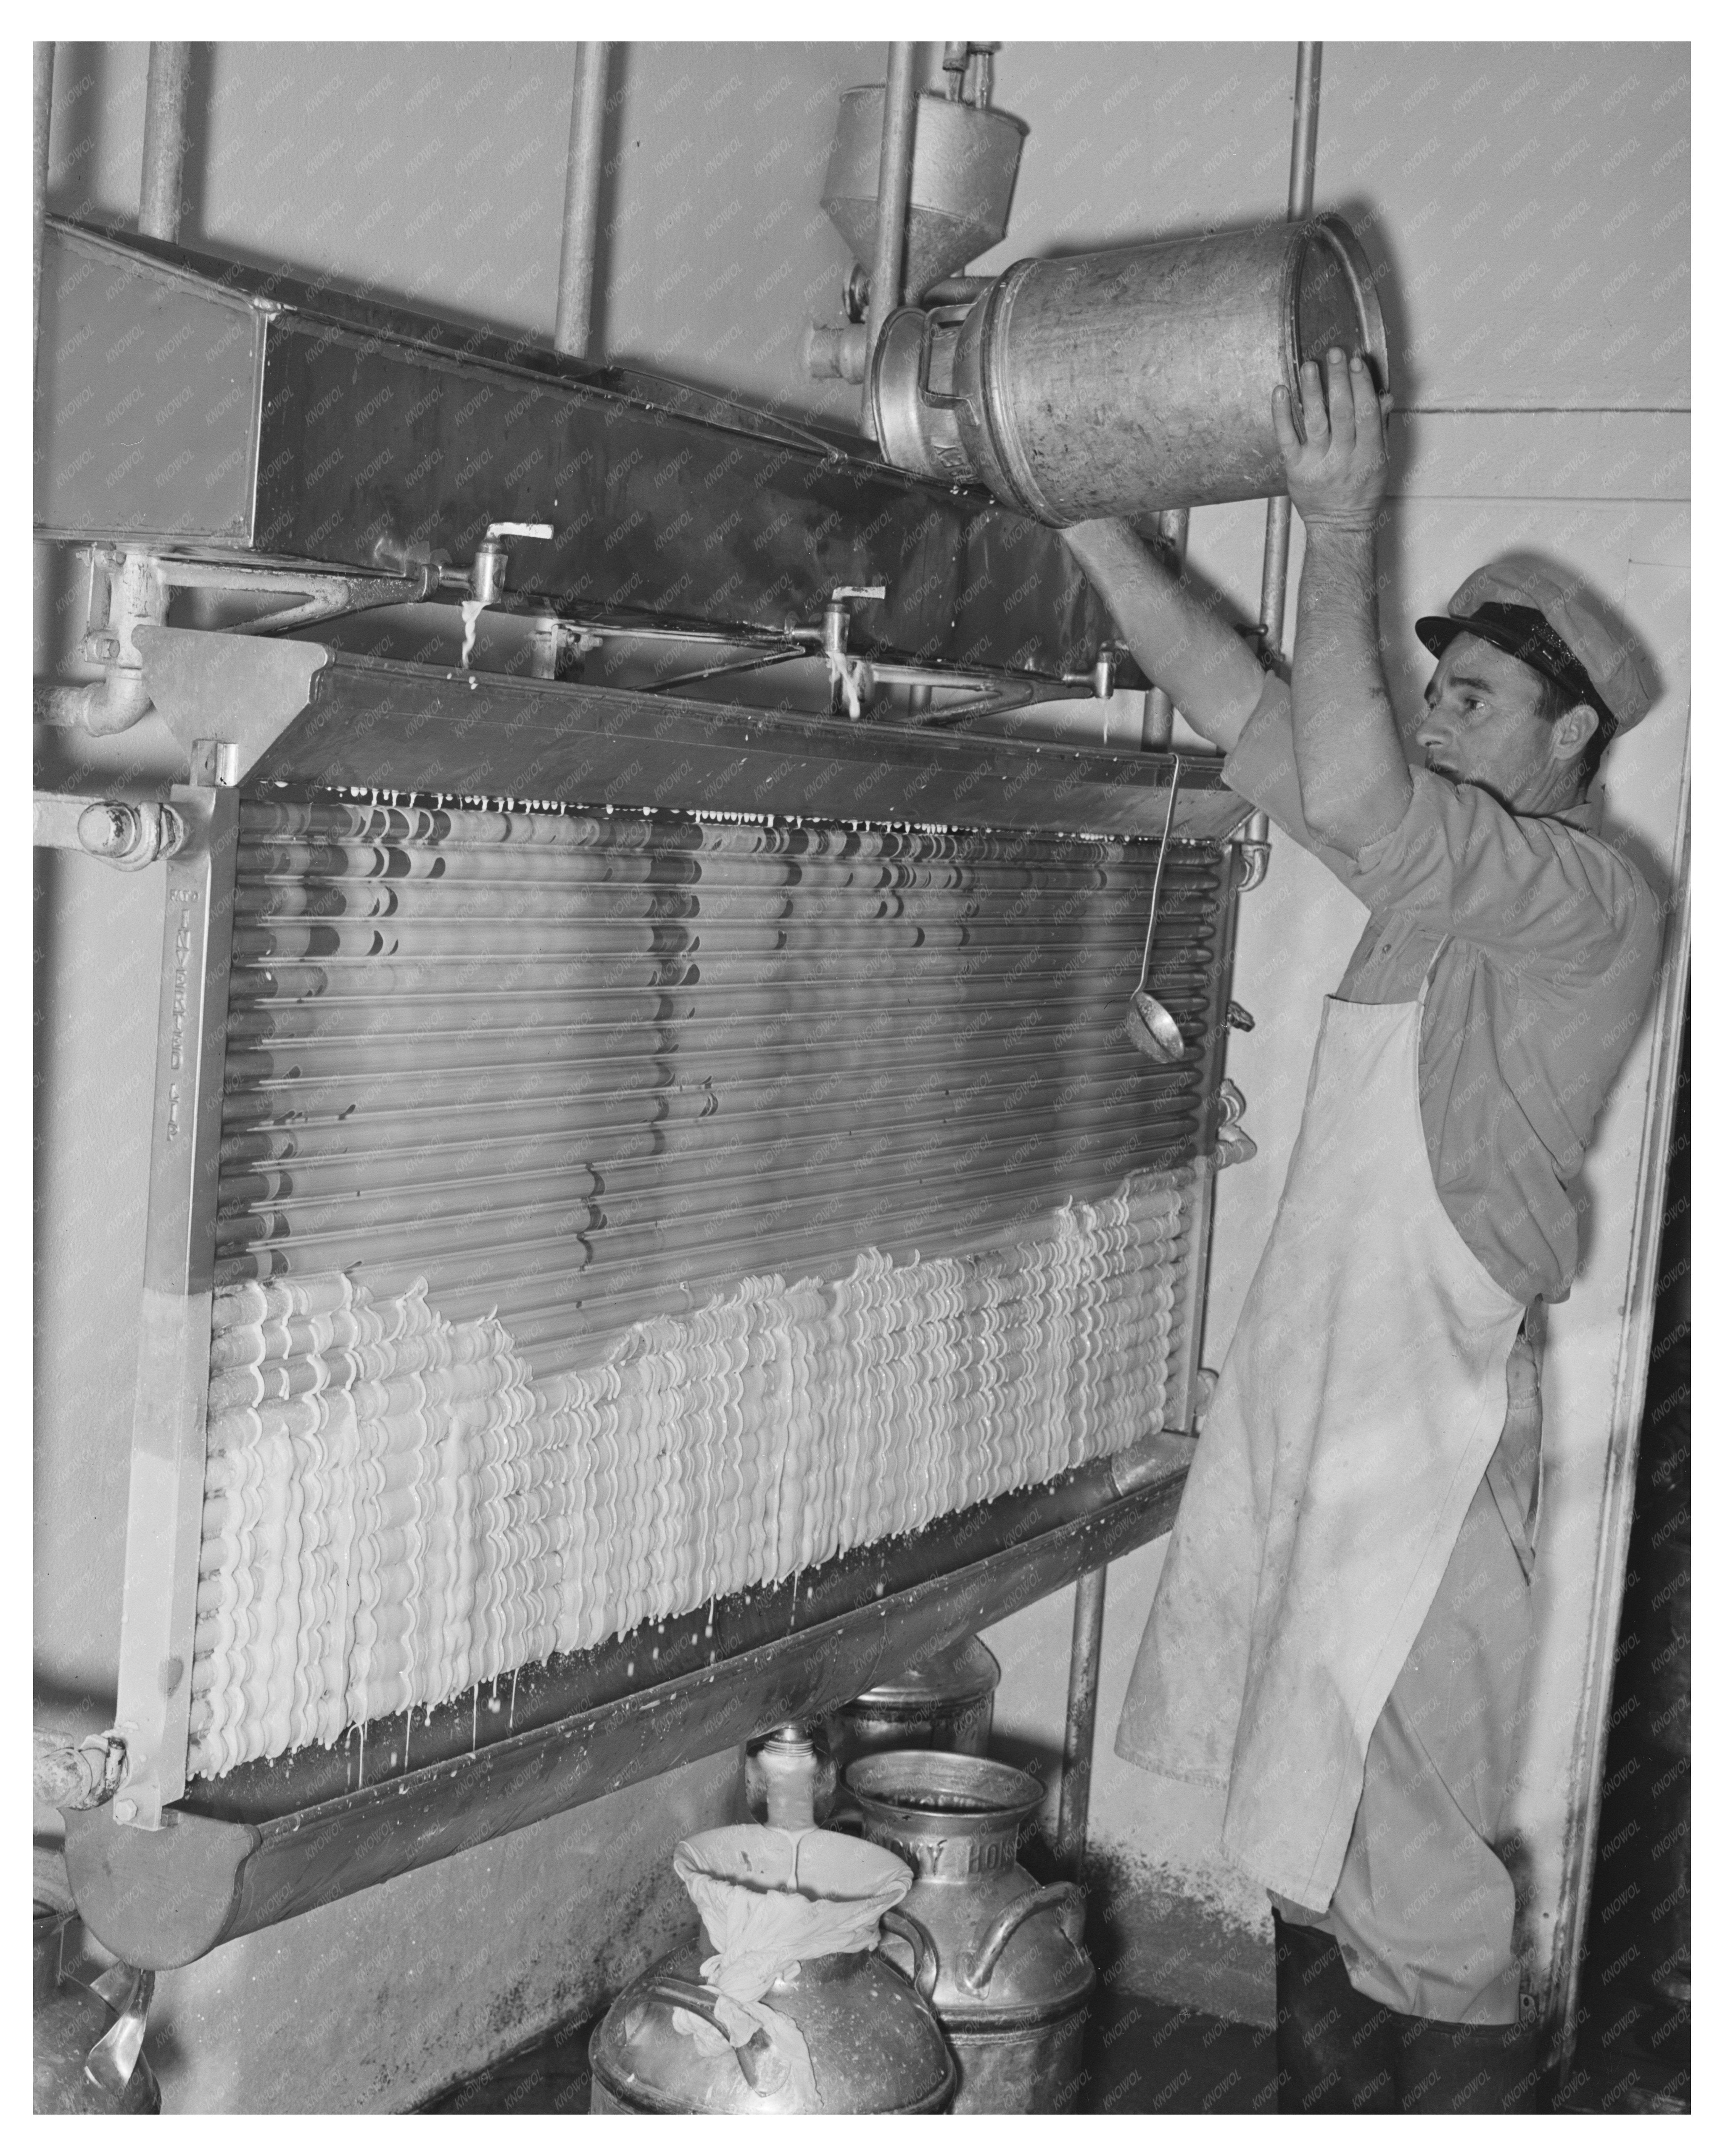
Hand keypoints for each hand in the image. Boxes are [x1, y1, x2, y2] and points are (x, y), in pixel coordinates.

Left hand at [1271, 348, 1393, 533]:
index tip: (1357, 361)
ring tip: (1309, 365)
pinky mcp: (1295, 470)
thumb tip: (1384, 397)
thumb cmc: (1361, 493)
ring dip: (1311, 391)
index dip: (1362, 385)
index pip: (1366, 414)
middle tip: (1335, 353)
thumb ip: (1379, 429)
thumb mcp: (1380, 462)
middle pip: (1341, 413)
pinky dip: (1282, 414)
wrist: (1339, 527)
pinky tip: (1280, 392)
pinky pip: (1287, 438)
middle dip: (1338, 380)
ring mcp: (1317, 464)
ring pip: (1315, 422)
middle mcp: (1343, 459)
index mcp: (1368, 456)